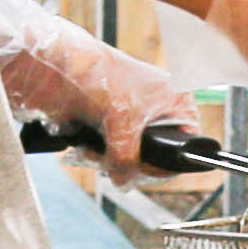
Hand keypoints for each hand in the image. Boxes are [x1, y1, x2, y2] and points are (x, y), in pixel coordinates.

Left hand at [0, 0, 201, 173]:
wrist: (61, 66)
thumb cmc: (101, 78)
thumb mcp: (122, 123)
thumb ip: (128, 159)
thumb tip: (124, 182)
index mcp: (175, 99)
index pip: (186, 142)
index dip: (166, 163)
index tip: (143, 173)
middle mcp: (159, 107)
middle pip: (155, 152)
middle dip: (132, 163)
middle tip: (115, 166)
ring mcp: (133, 114)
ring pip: (130, 153)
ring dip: (110, 159)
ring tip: (93, 153)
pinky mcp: (110, 119)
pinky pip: (111, 148)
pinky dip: (98, 153)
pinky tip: (86, 149)